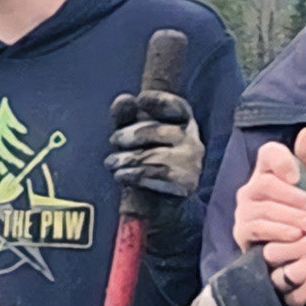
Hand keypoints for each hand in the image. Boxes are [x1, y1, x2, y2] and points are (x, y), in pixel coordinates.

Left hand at [105, 90, 202, 205]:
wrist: (161, 205)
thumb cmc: (145, 161)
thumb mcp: (133, 135)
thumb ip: (127, 116)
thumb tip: (125, 100)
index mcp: (184, 123)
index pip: (178, 107)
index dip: (159, 101)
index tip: (139, 100)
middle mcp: (194, 141)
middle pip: (159, 131)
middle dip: (131, 134)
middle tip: (113, 140)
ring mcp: (192, 163)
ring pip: (154, 155)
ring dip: (126, 159)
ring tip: (111, 163)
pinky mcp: (186, 183)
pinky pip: (155, 175)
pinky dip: (133, 175)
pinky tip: (120, 176)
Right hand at [233, 126, 305, 250]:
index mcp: (269, 171)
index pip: (268, 153)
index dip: (281, 161)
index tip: (297, 176)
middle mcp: (252, 188)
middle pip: (265, 184)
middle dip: (292, 196)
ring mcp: (244, 210)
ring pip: (263, 208)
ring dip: (290, 216)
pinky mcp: (242, 232)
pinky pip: (257, 228)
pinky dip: (278, 231)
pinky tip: (296, 235)